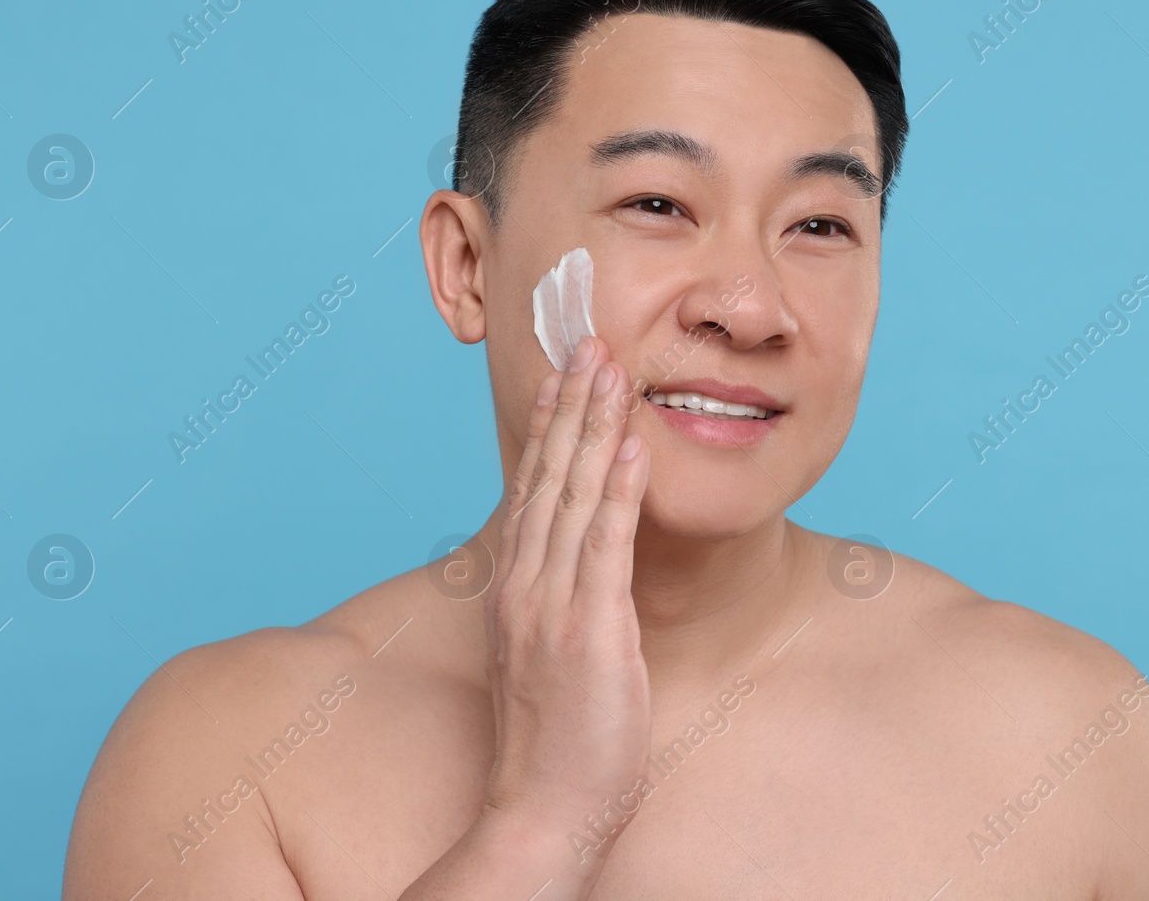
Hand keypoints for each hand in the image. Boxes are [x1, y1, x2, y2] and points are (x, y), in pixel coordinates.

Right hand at [480, 335, 652, 860]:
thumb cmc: (556, 739)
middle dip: (570, 403)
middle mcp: (526, 584)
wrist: (542, 809)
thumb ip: (564, 601)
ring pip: (571, 494)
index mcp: (518, 587)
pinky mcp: (587, 630)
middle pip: (547, 474)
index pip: (533, 487)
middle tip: (587, 339)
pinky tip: (631, 445)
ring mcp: (552, 605)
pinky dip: (616, 490)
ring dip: (592, 424)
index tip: (563, 373)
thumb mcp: (553, 655)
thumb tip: (585, 565)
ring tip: (609, 365)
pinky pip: (604, 546)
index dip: (550, 425)